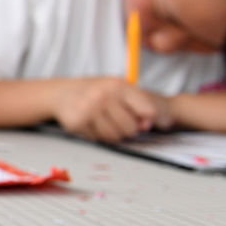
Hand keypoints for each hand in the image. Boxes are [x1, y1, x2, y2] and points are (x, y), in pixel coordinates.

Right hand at [53, 77, 172, 141]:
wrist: (62, 93)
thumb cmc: (97, 91)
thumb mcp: (119, 89)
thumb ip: (141, 104)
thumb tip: (162, 123)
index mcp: (118, 85)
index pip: (148, 110)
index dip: (150, 121)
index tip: (147, 123)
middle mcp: (103, 96)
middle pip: (132, 129)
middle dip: (128, 129)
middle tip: (119, 121)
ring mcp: (89, 110)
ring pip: (116, 137)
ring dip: (113, 134)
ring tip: (106, 123)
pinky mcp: (78, 122)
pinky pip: (99, 139)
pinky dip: (98, 135)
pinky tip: (92, 124)